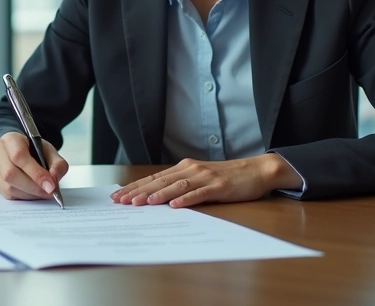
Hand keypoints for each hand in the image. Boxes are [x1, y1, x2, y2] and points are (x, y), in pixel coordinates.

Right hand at [0, 132, 68, 200]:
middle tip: (49, 192)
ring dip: (29, 194)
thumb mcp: (50, 152)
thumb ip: (57, 164)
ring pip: (9, 187)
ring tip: (43, 192)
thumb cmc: (35, 151)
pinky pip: (7, 195)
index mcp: (10, 140)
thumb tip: (53, 179)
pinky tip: (33, 193)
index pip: (19, 156)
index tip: (50, 185)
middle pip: (11, 174)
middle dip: (33, 187)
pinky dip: (23, 197)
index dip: (35, 173)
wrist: (21, 152)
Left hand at [110, 154, 301, 207]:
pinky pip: (199, 194)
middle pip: (160, 181)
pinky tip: (174, 206)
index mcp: (184, 168)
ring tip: (142, 203)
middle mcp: (191, 169)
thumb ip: (181, 184)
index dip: (135, 186)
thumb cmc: (226, 178)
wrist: (256, 171)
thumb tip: (156, 196)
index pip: (154, 178)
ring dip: (158, 194)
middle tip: (121, 201)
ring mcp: (205, 177)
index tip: (118, 196)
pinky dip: (186, 199)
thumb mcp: (200, 178)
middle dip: (139, 191)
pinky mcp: (219, 186)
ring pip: (176, 186)